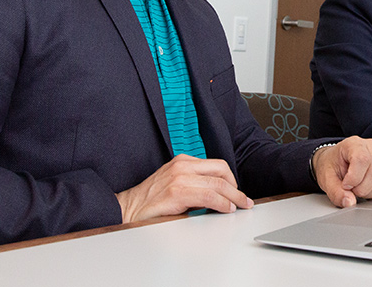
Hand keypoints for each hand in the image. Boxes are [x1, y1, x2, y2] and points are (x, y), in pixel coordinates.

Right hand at [115, 154, 252, 222]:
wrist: (127, 209)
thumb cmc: (151, 201)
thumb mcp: (176, 185)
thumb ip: (196, 185)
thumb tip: (221, 196)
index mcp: (182, 161)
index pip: (217, 165)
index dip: (232, 180)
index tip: (238, 192)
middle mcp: (182, 166)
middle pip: (221, 171)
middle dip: (236, 189)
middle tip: (244, 201)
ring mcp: (179, 178)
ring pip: (218, 183)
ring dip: (234, 197)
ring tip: (239, 207)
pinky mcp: (176, 193)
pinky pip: (208, 196)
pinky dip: (222, 203)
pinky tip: (226, 209)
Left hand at [311, 137, 371, 207]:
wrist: (336, 162)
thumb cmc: (332, 165)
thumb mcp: (327, 178)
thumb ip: (335, 191)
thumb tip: (349, 202)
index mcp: (354, 143)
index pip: (362, 159)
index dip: (354, 177)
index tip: (345, 185)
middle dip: (361, 188)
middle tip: (350, 189)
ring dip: (368, 192)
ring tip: (356, 188)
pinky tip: (364, 188)